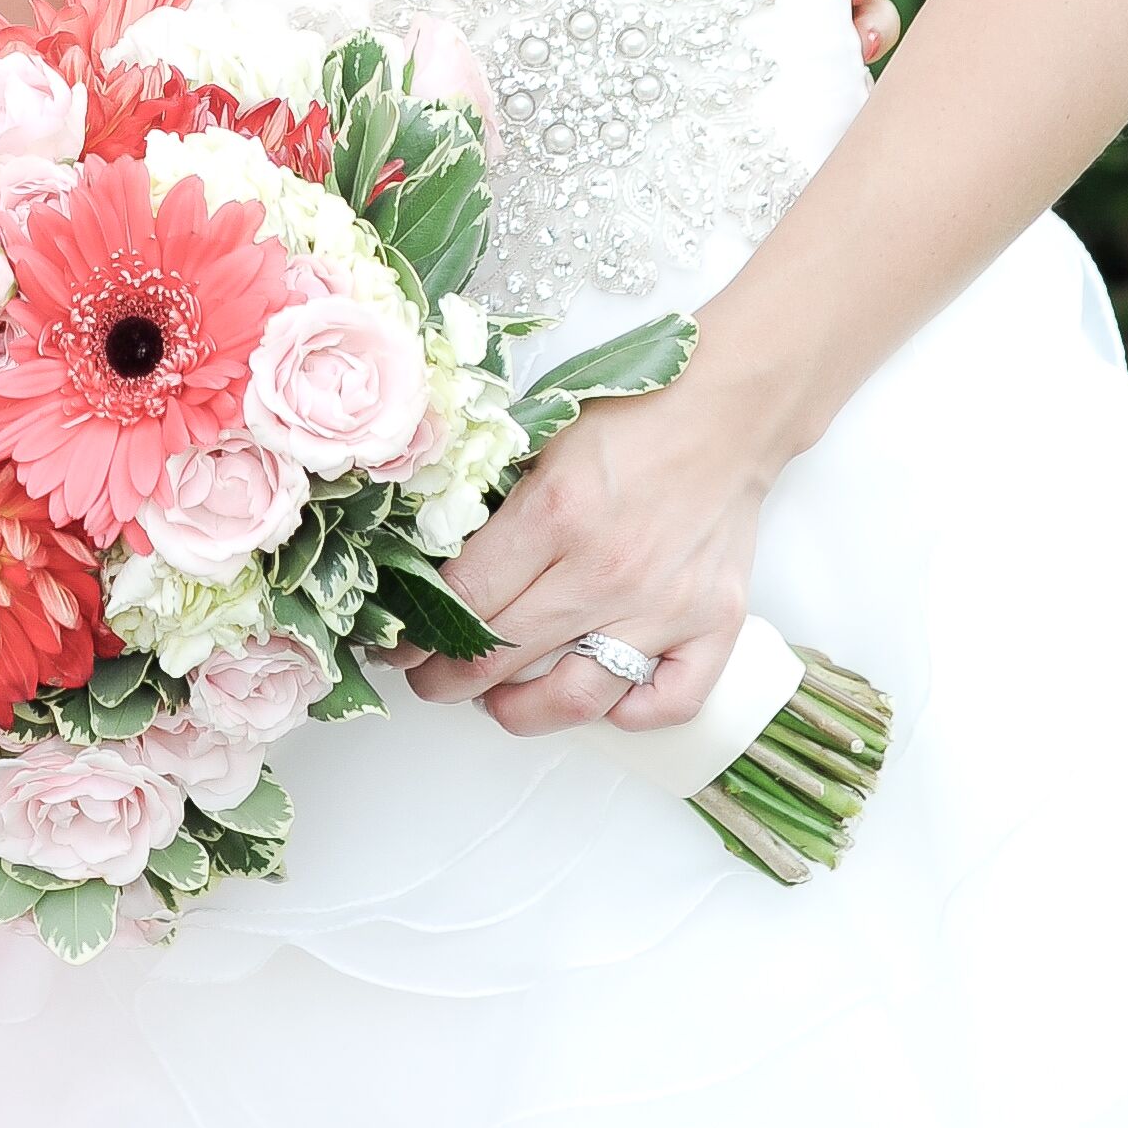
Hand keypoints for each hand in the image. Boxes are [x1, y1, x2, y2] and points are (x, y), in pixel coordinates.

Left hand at [402, 375, 769, 738]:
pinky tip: (599, 700)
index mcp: (555, 513)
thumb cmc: (634, 420)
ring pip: (578, 697)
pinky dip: (630, 715)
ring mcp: (664, 605)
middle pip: (506, 655)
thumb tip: (434, 562)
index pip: (467, 598)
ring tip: (499, 701)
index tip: (400, 650)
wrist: (728, 412)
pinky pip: (668, 702)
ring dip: (523, 712)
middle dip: (449, 681)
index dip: (419, 636)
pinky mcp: (715, 625)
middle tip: (432, 682)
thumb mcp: (542, 440)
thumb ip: (494, 502)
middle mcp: (607, 570)